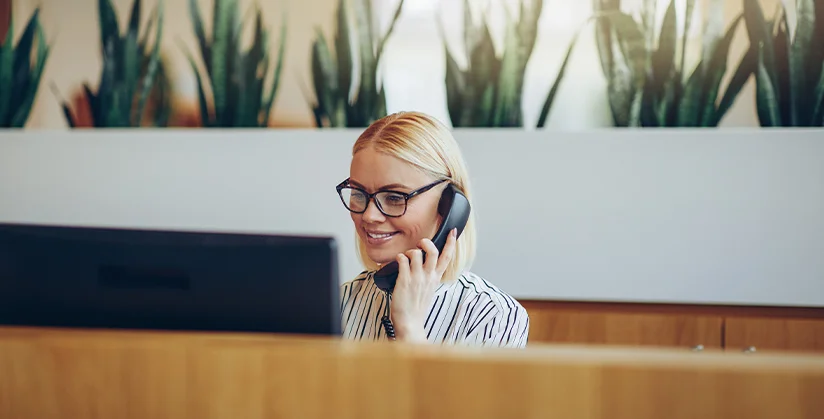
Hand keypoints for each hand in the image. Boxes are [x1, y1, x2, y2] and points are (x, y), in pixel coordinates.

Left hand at [390, 228, 457, 342]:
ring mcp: (416, 278)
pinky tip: (398, 261)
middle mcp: (428, 277)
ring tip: (406, 258)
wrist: (410, 323)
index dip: (451, 243)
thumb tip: (425, 264)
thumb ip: (430, 277)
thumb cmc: (417, 308)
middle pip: (433, 252)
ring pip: (416, 254)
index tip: (453, 232)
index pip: (447, 258)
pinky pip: (402, 260)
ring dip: (410, 251)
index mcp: (435, 278)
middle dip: (427, 243)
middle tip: (421, 243)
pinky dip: (399, 257)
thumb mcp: (429, 290)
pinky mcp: (404, 280)